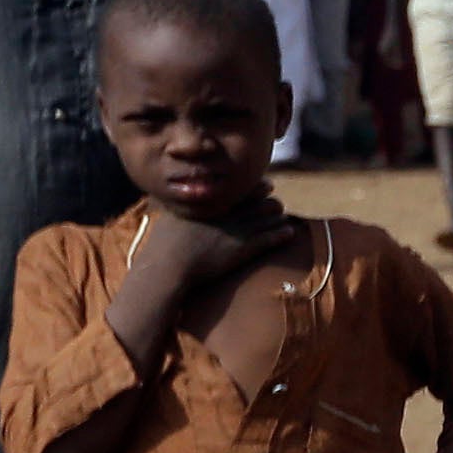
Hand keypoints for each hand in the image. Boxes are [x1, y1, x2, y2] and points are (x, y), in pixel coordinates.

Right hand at [121, 203, 294, 321]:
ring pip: (268, 217)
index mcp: (211, 202)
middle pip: (259, 199)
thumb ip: (180, 202)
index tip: (267, 186)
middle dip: (270, 201)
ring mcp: (235, 229)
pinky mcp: (242, 248)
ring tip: (283, 218)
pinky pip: (269, 238)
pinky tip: (290, 233)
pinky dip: (282, 234)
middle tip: (276, 204)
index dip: (257, 186)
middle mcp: (226, 212)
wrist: (167, 266)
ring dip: (279, 217)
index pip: (241, 188)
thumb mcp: (169, 215)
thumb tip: (177, 192)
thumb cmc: (163, 245)